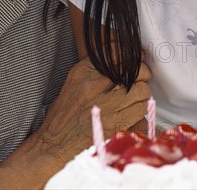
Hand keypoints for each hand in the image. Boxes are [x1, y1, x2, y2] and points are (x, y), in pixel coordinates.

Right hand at [0, 58, 149, 188]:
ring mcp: (106, 105)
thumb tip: (124, 58)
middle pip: (134, 70)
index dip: (131, 55)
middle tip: (139, 76)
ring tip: (134, 94)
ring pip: (142, 89)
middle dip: (141, 72)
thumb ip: (96, 67)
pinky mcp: (116, 124)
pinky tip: (132, 108)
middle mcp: (95, 86)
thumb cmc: (65, 113)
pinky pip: (140, 109)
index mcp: (83, 73)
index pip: (117, 53)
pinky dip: (140, 107)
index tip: (136, 58)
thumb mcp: (74, 80)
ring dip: (142, 91)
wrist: (55, 143)